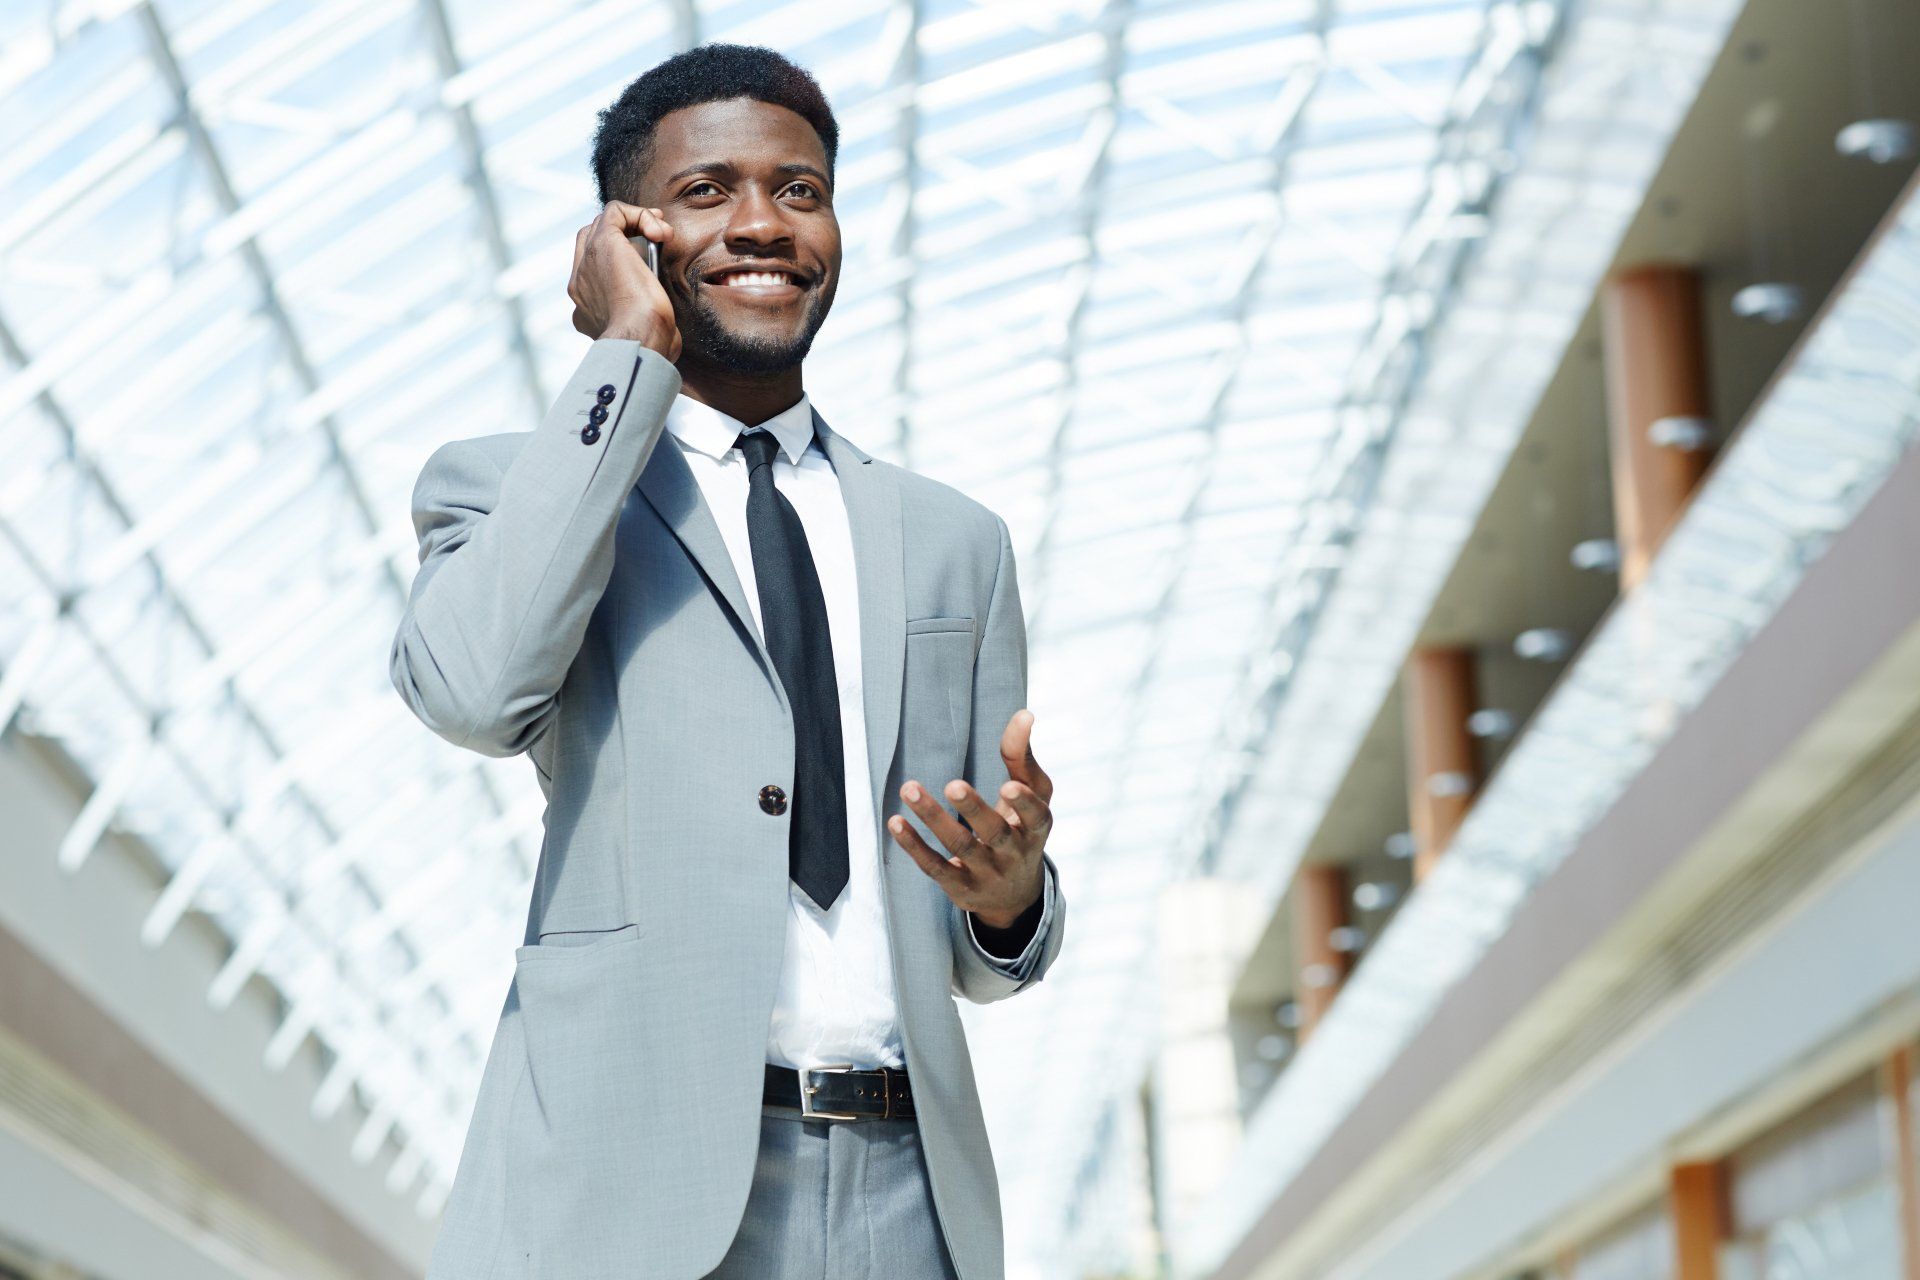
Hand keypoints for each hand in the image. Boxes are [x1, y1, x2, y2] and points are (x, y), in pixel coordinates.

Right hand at [569, 201, 678, 359]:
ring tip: (661, 232)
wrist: (640, 339)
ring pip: (602, 224)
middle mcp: (580, 284)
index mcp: (586, 308)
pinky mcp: (603, 244)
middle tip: (655, 237)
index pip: (593, 271)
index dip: (619, 258)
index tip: (647, 261)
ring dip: (635, 221)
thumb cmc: (649, 346)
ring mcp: (587, 262)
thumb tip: (666, 330)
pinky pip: (614, 213)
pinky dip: (638, 214)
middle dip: (623, 233)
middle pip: (590, 242)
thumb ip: (647, 328)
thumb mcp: (645, 338)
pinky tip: (659, 230)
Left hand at [888, 709, 1051, 928]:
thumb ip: (1022, 757)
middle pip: (995, 833)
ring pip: (960, 846)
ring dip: (933, 818)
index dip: (1024, 804)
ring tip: (909, 788)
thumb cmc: (1022, 828)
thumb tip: (1024, 713)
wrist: (1014, 895)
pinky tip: (896, 822)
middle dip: (974, 809)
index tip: (1009, 786)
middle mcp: (1014, 853)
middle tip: (952, 785)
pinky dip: (914, 846)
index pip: (1035, 817)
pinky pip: (934, 866)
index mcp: (1036, 829)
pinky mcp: (959, 887)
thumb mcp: (1032, 796)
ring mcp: (986, 873)